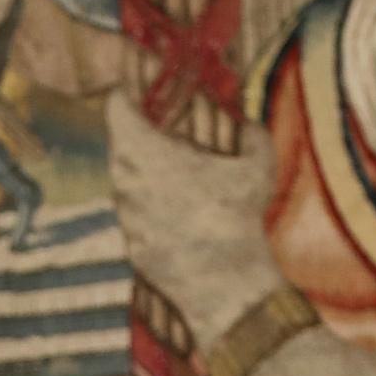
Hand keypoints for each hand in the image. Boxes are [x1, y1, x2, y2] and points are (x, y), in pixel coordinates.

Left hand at [104, 93, 283, 345]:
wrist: (224, 285)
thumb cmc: (238, 217)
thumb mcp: (258, 163)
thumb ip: (250, 133)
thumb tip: (246, 124)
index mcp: (146, 152)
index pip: (117, 106)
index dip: (127, 93)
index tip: (138, 89)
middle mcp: (126, 182)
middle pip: (121, 144)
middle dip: (141, 135)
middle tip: (165, 132)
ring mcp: (126, 217)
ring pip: (127, 183)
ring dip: (146, 175)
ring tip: (178, 176)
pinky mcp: (132, 246)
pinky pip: (137, 216)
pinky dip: (152, 210)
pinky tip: (180, 216)